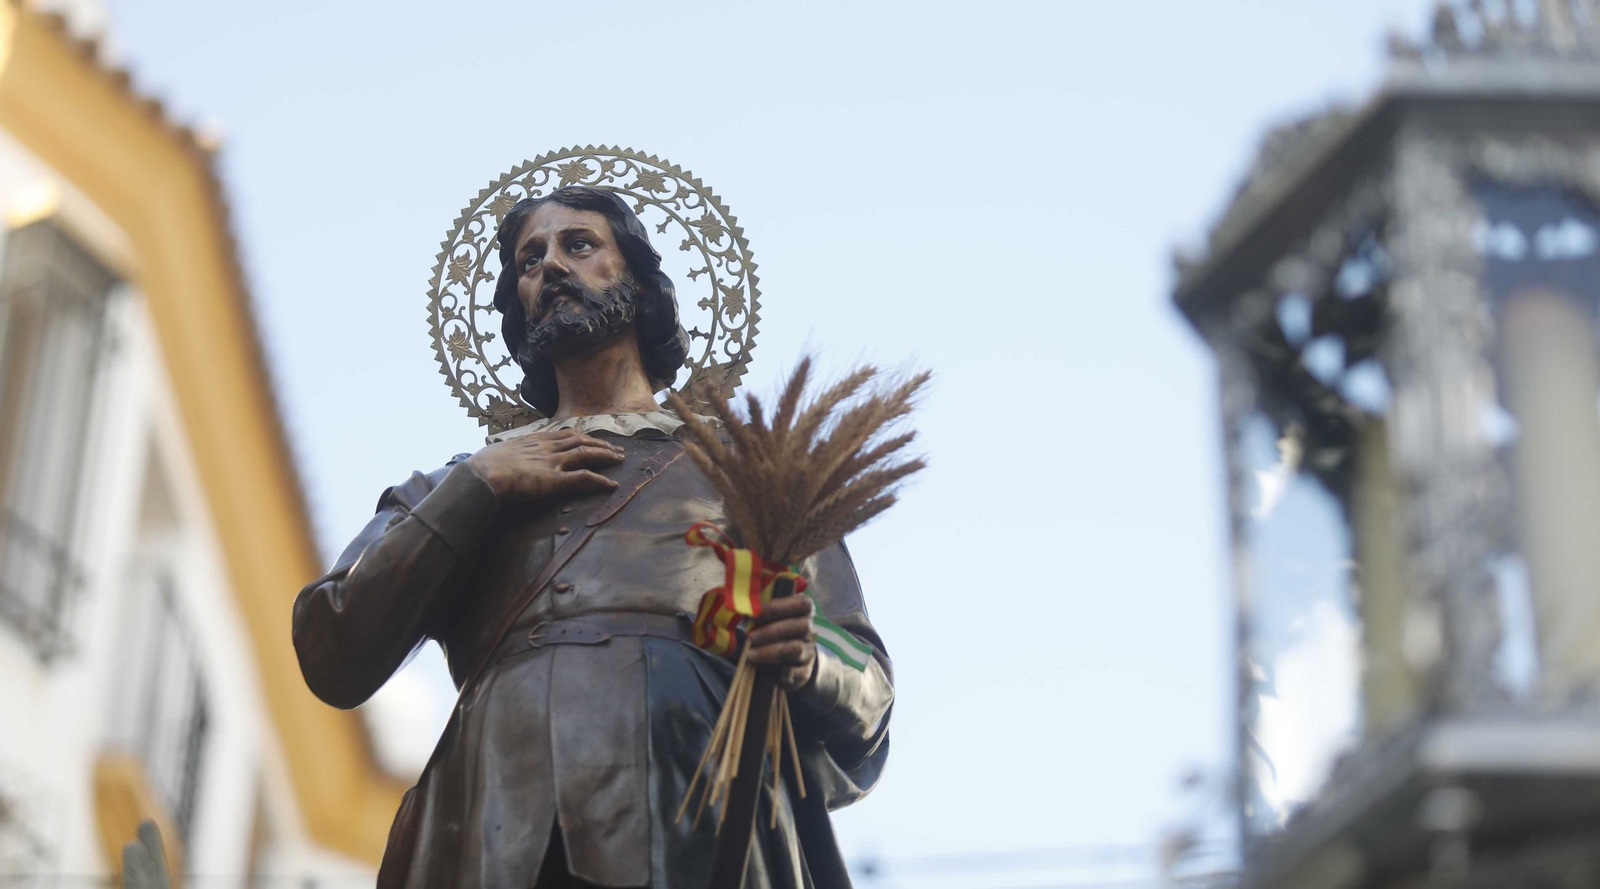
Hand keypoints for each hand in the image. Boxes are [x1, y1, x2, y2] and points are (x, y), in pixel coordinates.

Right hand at [466, 429, 623, 503]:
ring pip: (586, 454)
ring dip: (605, 455)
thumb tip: (499, 457)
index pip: (563, 434)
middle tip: (614, 448)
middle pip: (580, 440)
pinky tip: (611, 484)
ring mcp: (552, 462)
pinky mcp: (555, 480)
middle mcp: (546, 447)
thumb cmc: (482, 466)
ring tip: (619, 459)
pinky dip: (599, 480)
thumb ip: (506, 453)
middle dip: (599, 443)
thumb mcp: (496, 452)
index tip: (590, 438)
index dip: (580, 436)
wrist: (481, 475)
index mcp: (532, 440)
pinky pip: (583, 478)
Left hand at [745, 593, 816, 691]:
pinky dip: (780, 672)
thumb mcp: (770, 619)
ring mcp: (809, 652)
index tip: (756, 613)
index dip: (779, 607)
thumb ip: (761, 613)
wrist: (791, 662)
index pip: (802, 604)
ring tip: (750, 655)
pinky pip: (797, 672)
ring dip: (770, 651)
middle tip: (749, 636)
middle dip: (771, 631)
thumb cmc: (774, 633)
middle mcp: (810, 631)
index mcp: (804, 612)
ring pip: (796, 649)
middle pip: (801, 626)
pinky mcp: (805, 672)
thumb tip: (741, 608)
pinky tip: (766, 672)